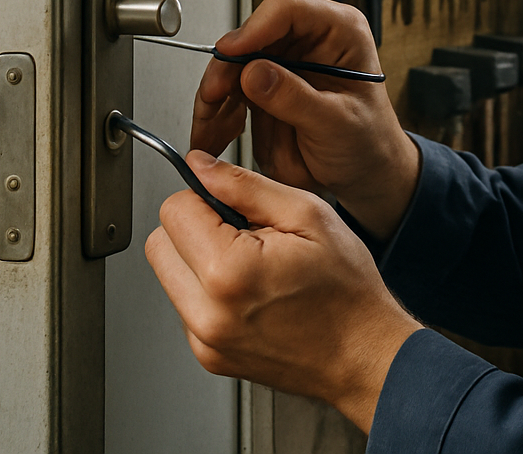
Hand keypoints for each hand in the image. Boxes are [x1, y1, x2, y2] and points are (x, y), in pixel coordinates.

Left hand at [146, 152, 422, 432]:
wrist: (363, 355)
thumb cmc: (347, 291)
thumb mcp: (308, 214)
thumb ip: (245, 185)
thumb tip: (200, 166)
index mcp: (229, 272)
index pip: (173, 210)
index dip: (205, 197)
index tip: (234, 206)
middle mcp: (208, 313)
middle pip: (159, 243)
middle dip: (193, 228)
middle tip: (242, 232)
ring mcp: (204, 340)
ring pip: (169, 275)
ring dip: (198, 260)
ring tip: (251, 263)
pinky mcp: (207, 355)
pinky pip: (186, 305)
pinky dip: (209, 291)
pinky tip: (250, 291)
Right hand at [190, 0, 418, 238]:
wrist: (365, 171)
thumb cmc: (368, 141)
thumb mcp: (338, 123)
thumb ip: (296, 98)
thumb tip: (253, 72)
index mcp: (339, 31)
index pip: (288, 8)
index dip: (255, 28)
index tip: (232, 53)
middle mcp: (307, 40)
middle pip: (251, 35)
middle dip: (226, 67)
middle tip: (213, 95)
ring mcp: (284, 62)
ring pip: (233, 63)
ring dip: (215, 93)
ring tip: (209, 125)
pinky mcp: (265, 85)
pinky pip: (230, 90)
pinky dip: (217, 111)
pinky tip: (214, 132)